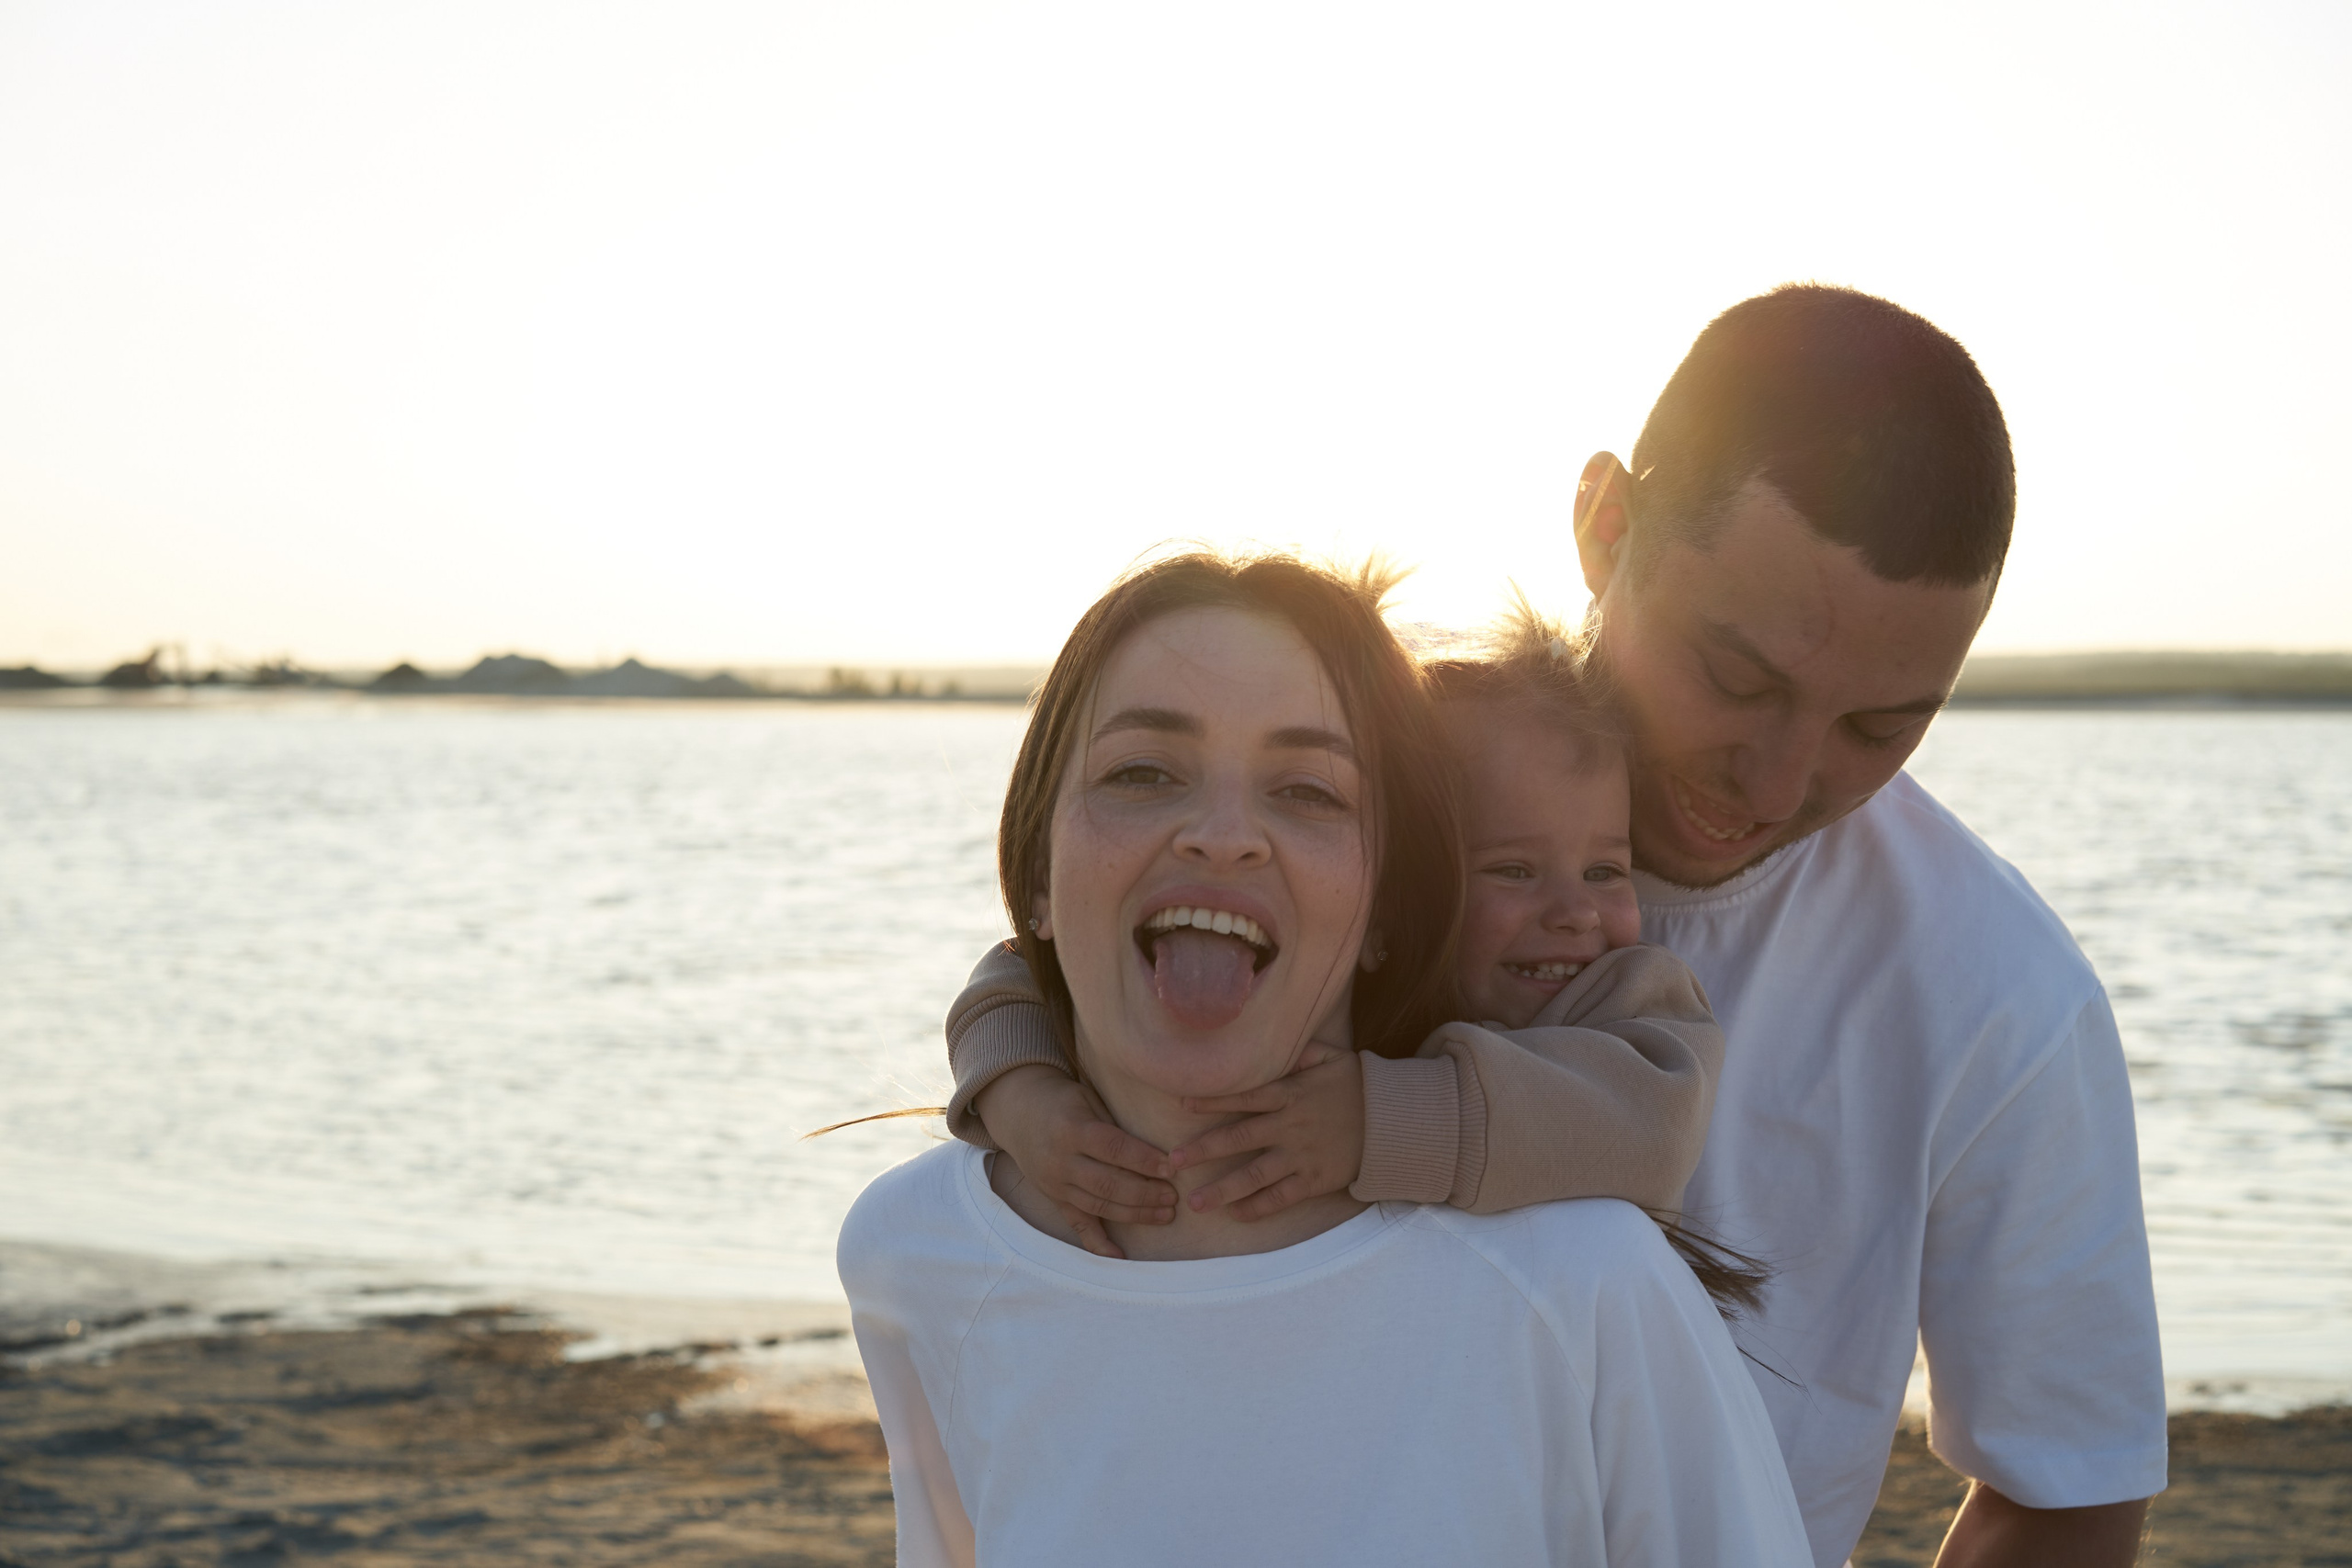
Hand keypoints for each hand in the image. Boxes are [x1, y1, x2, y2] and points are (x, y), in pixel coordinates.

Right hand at [972, 1065, 1175, 1257]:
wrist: (1016, 1111)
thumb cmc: (1061, 1100)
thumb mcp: (1087, 1099)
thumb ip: (1113, 1126)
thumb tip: (1154, 1154)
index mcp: (1071, 1129)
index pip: (1113, 1149)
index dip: (1144, 1160)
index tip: (1171, 1168)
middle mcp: (1060, 1161)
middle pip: (1108, 1183)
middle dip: (1145, 1192)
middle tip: (1173, 1196)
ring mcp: (1055, 1184)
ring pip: (1099, 1205)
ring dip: (1135, 1214)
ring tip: (1165, 1214)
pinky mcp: (1054, 1199)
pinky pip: (1077, 1224)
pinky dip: (1097, 1244)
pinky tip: (1120, 1257)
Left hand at [1170, 1043, 1363, 1221]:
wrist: (1395, 1122)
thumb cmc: (1359, 1086)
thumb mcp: (1332, 1058)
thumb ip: (1299, 1052)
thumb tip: (1273, 1044)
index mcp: (1290, 1095)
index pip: (1243, 1097)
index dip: (1211, 1102)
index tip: (1181, 1105)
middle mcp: (1290, 1127)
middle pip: (1238, 1140)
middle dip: (1202, 1151)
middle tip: (1171, 1163)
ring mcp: (1301, 1157)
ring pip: (1254, 1176)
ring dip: (1222, 1190)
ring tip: (1194, 1202)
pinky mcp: (1315, 1181)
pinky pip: (1281, 1197)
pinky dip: (1257, 1208)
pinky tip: (1236, 1214)